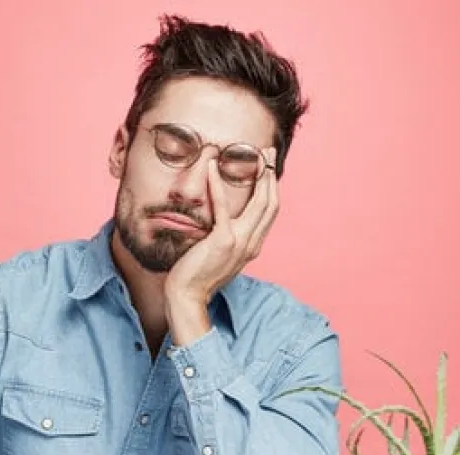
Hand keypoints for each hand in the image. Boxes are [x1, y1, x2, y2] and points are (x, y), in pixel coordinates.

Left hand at [165, 150, 279, 305]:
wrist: (187, 297)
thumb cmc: (197, 276)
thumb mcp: (221, 256)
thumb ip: (229, 239)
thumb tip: (224, 223)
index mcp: (253, 246)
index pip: (270, 211)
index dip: (272, 187)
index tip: (269, 167)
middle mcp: (252, 243)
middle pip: (271, 202)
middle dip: (271, 174)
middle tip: (267, 152)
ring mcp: (240, 242)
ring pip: (258, 202)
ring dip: (257, 174)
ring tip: (252, 153)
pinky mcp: (222, 241)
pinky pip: (222, 207)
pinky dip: (217, 184)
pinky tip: (211, 167)